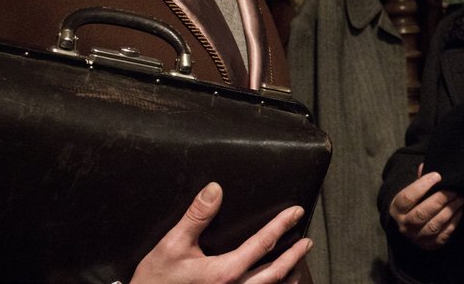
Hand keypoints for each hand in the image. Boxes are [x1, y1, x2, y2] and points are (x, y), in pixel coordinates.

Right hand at [129, 182, 311, 283]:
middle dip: (294, 255)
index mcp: (224, 272)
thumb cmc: (156, 281)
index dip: (281, 226)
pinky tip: (275, 283)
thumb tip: (215, 189)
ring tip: (299, 264)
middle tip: (308, 241)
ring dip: (288, 276)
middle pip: (275, 272)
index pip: (262, 244)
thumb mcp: (171, 245)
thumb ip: (196, 216)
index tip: (296, 212)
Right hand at [389, 165, 463, 250]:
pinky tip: (459, 210)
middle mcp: (404, 225)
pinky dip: (453, 222)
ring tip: (460, 198)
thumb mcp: (411, 190)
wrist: (409, 226)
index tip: (437, 176)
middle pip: (422, 213)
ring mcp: (417, 238)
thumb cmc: (413, 202)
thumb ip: (419, 179)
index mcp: (397, 209)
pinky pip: (444, 235)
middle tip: (453, 190)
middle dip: (440, 199)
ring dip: (449, 210)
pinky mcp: (430, 245)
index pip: (408, 197)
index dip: (423, 185)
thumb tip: (425, 165)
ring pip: (434, 225)